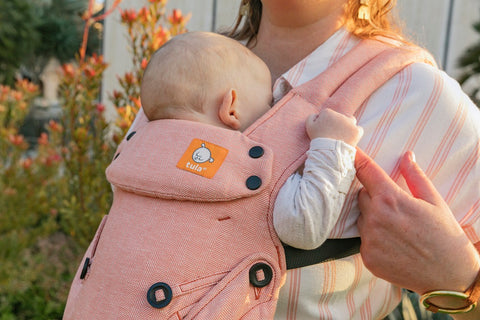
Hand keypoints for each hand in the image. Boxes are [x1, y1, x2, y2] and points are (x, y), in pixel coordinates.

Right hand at [306, 108, 362, 145]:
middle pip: (340, 117)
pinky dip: (355, 133)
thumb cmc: (318, 140)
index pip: (328, 114)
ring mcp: (349, 123)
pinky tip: (350, 139)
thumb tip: (317, 115)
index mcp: (328, 112)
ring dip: (348, 126)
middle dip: (338, 124)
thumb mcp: (309, 126)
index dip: (326, 122)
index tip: (325, 130)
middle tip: (334, 134)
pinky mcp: (357, 131)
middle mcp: (340, 115)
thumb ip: (312, 117)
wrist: (328, 152)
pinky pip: (359, 129)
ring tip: (343, 136)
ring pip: (350, 121)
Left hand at [355, 149, 479, 294]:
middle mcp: (375, 218)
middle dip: (373, 196)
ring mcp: (369, 239)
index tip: (350, 151)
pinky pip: (363, 240)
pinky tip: (393, 244)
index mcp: (391, 199)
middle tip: (395, 207)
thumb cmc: (445, 235)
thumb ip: (416, 176)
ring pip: (360, 218)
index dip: (357, 159)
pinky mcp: (367, 257)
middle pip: (361, 196)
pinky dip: (373, 239)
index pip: (365, 171)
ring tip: (397, 228)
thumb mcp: (435, 201)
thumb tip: (406, 156)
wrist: (450, 276)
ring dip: (371, 218)